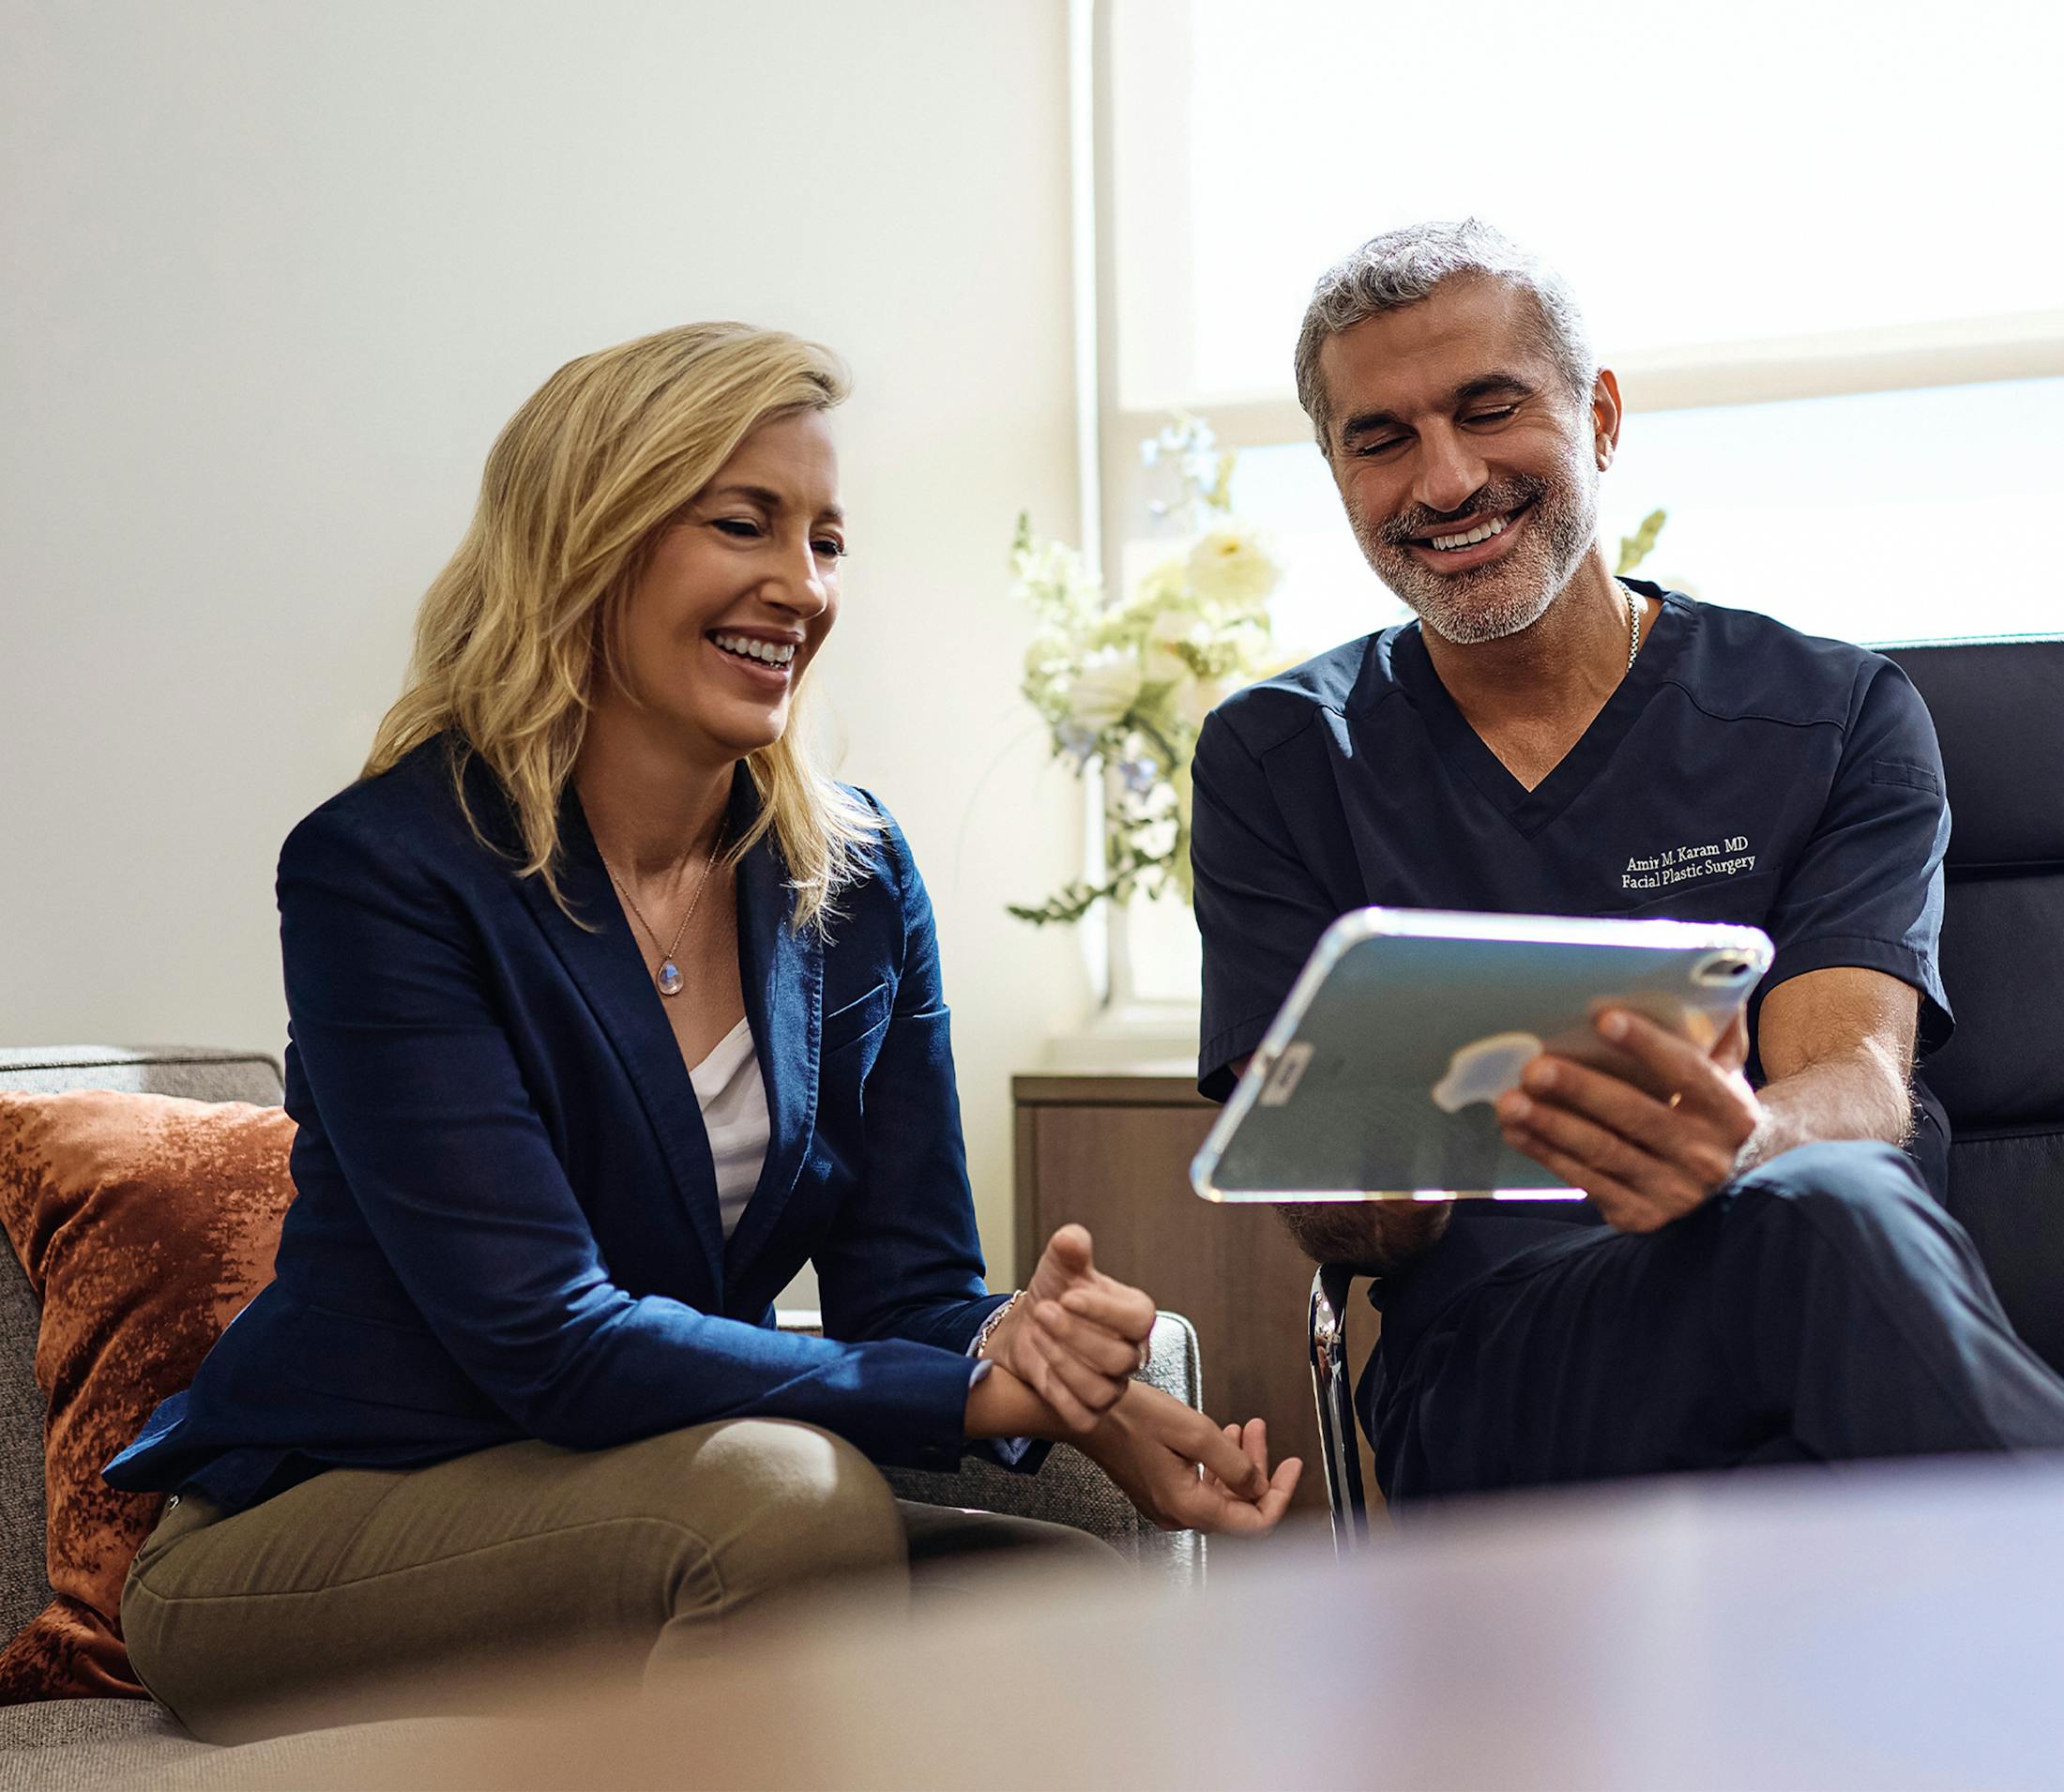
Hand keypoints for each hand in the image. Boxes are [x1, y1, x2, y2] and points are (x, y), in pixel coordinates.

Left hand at [981, 1224, 1155, 1430]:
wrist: (1029, 1326)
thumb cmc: (1055, 1294)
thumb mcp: (1059, 1266)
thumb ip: (1069, 1249)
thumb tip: (1072, 1238)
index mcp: (1134, 1316)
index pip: (1139, 1318)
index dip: (1105, 1311)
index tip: (1068, 1296)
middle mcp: (1130, 1354)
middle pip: (1119, 1358)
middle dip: (1075, 1335)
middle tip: (1043, 1311)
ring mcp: (1112, 1386)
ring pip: (1102, 1390)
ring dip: (1063, 1362)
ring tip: (1038, 1334)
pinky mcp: (1090, 1411)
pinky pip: (1082, 1414)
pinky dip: (1059, 1394)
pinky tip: (1042, 1368)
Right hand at [1077, 1382, 1301, 1534]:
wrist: (1087, 1414)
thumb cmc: (1129, 1418)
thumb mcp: (1193, 1432)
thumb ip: (1233, 1463)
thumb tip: (1258, 1485)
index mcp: (1188, 1506)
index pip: (1254, 1522)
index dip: (1279, 1494)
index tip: (1292, 1466)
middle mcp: (1178, 1513)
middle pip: (1238, 1506)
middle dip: (1257, 1469)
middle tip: (1261, 1433)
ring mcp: (1167, 1505)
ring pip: (1221, 1495)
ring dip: (1238, 1463)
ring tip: (1244, 1430)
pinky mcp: (1160, 1491)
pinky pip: (1201, 1487)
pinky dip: (1217, 1465)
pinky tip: (1220, 1439)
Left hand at [1494, 1007, 1761, 1232]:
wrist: (1737, 1180)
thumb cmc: (1714, 1106)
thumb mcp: (1728, 1069)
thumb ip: (1718, 1028)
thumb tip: (1711, 970)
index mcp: (1732, 1111)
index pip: (1687, 1073)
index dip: (1647, 1045)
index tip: (1604, 1017)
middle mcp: (1706, 1156)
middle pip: (1636, 1116)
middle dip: (1580, 1090)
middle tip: (1533, 1066)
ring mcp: (1674, 1192)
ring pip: (1603, 1153)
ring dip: (1551, 1126)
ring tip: (1510, 1101)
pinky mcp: (1642, 1215)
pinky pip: (1587, 1181)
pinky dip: (1547, 1154)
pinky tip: (1516, 1131)